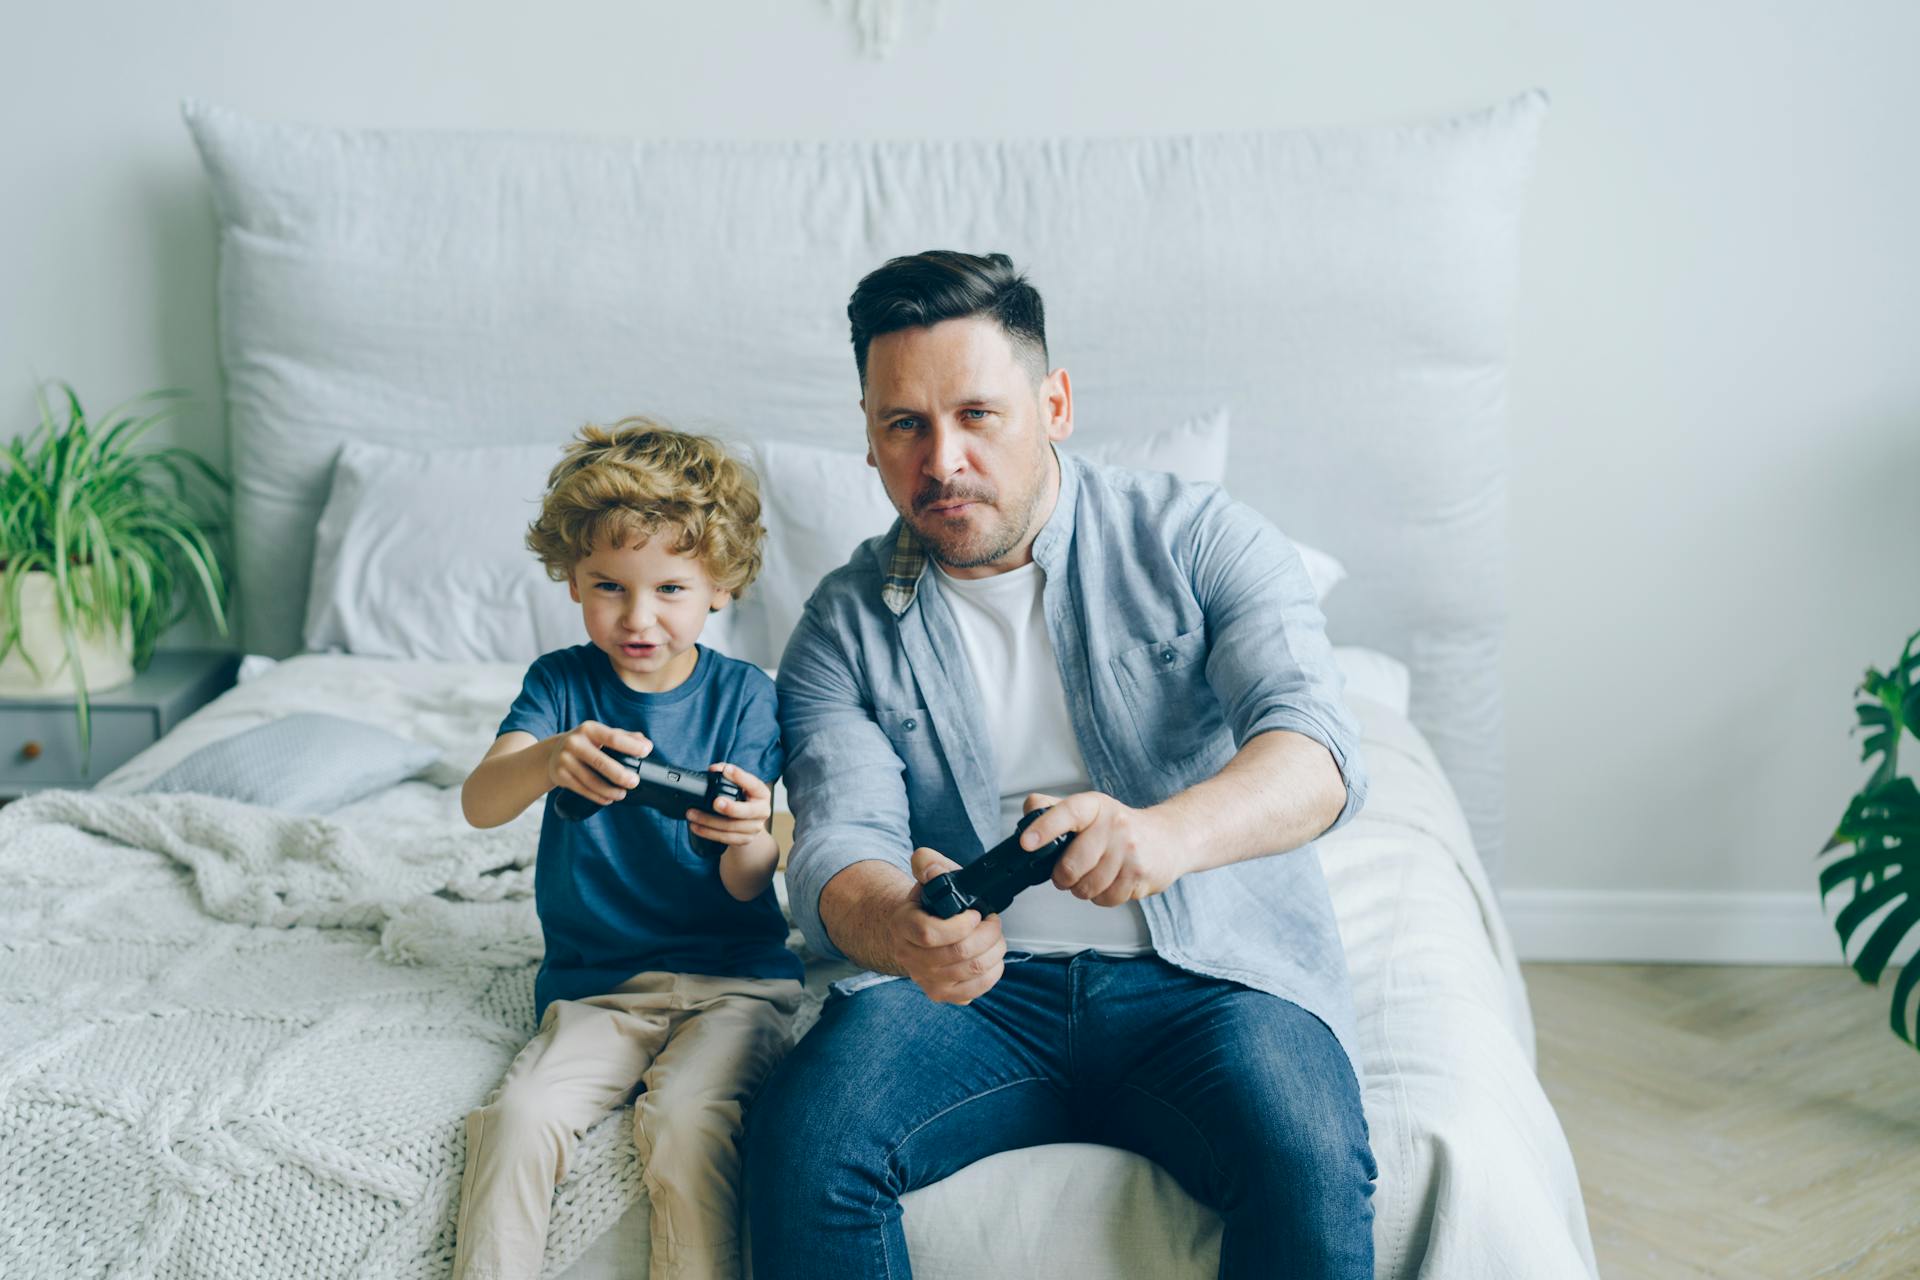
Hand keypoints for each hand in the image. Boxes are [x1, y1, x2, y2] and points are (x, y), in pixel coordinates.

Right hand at [547, 721, 652, 806]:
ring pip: (591, 780)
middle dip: (620, 775)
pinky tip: (608, 799)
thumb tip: (647, 744)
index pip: (613, 738)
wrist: (553, 752)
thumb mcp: (601, 734)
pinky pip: (582, 789)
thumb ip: (625, 737)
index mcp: (589, 729)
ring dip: (610, 791)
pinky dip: (598, 797)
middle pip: (601, 762)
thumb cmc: (586, 743)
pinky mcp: (560, 775)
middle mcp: (574, 742)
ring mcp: (565, 759)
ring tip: (622, 794)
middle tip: (634, 782)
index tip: (645, 752)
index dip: (631, 746)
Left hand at [687, 763, 771, 846]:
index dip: (740, 777)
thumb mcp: (740, 784)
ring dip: (709, 821)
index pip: (753, 784)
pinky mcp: (744, 840)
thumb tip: (713, 769)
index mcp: (762, 794)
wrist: (751, 822)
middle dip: (731, 808)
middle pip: (747, 812)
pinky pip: (724, 838)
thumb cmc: (743, 798)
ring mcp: (754, 828)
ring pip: (731, 827)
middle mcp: (762, 811)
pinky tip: (696, 827)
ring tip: (692, 814)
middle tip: (715, 802)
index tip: (727, 770)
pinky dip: (708, 833)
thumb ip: (727, 772)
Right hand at [892, 847, 1005, 1004]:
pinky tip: (991, 957)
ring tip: (994, 937)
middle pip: (958, 953)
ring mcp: (924, 979)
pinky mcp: (941, 994)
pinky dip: (992, 972)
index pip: (928, 933)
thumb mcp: (926, 879)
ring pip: (971, 971)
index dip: (960, 925)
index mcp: (903, 925)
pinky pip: (974, 990)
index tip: (975, 914)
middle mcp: (909, 957)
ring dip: (994, 951)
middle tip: (992, 922)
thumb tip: (931, 868)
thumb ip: (927, 864)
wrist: (914, 933)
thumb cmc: (928, 905)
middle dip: (987, 935)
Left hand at [1018, 791, 1184, 906]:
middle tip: (1067, 875)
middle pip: (1072, 865)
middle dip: (1063, 877)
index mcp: (1095, 806)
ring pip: (1088, 887)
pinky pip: (1107, 899)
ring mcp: (1130, 851)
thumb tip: (1029, 810)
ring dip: (1084, 889)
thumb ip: (1055, 809)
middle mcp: (1115, 825)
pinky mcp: (1141, 874)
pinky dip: (1103, 897)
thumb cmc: (1121, 826)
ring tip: (1094, 876)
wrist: (1169, 838)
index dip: (1045, 828)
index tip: (1027, 843)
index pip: (1068, 812)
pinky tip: (1111, 882)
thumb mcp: (1090, 809)